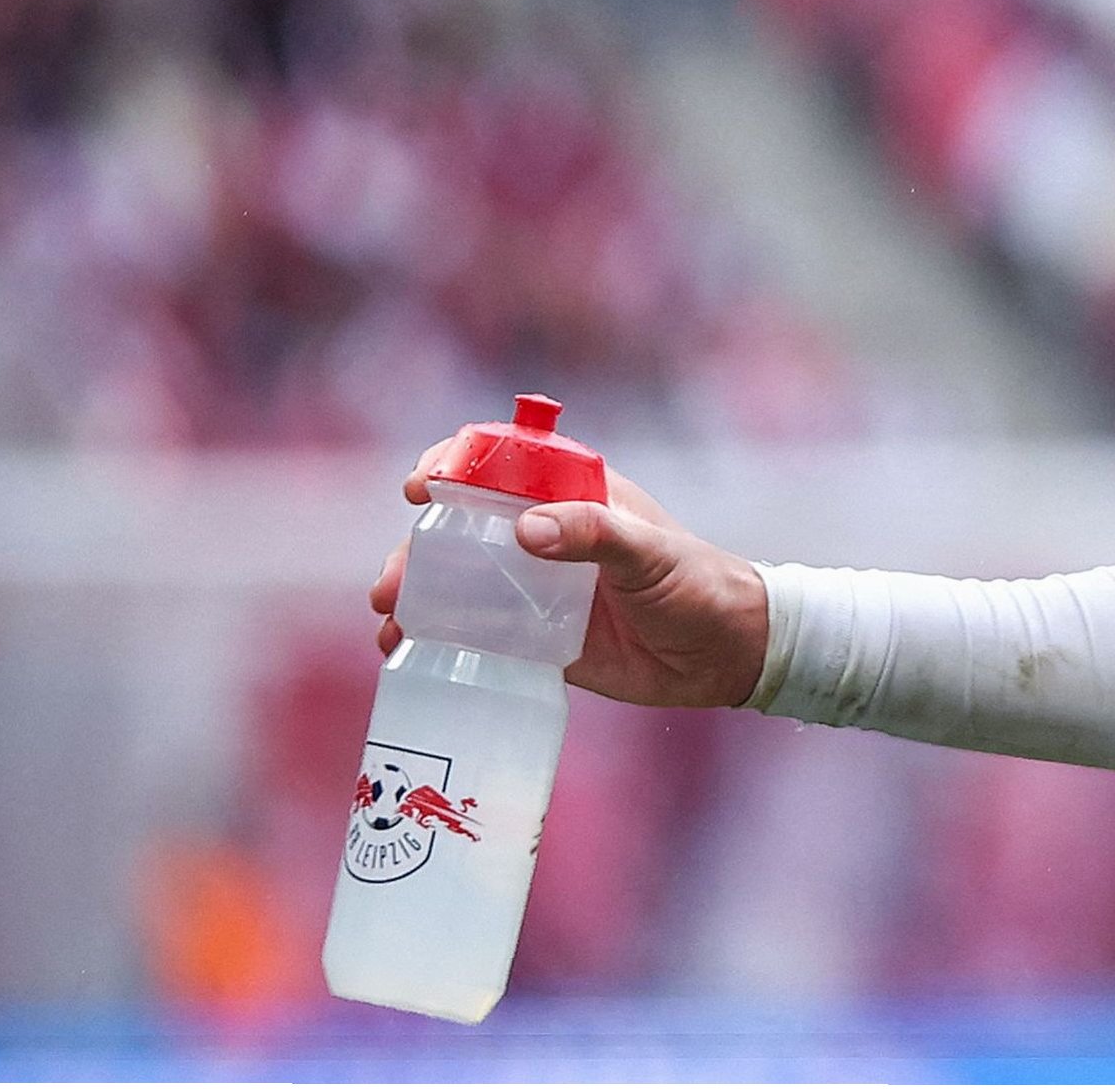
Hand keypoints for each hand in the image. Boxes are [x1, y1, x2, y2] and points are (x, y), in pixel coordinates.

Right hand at [369, 437, 770, 708]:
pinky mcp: (534, 635)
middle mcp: (546, 533)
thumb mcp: (649, 551)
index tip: (422, 486)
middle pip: (462, 524)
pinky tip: (403, 649)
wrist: (724, 655)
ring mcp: (534, 585)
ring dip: (414, 591)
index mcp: (572, 492)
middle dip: (418, 544)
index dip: (454, 462)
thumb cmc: (698, 584)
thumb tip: (523, 531)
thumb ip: (594, 535)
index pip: (501, 459)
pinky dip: (433, 634)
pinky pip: (471, 629)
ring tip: (389, 616)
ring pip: (456, 578)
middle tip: (395, 579)